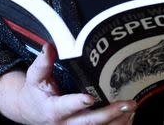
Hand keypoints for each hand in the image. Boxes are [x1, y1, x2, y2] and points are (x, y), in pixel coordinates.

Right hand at [0, 44, 135, 123]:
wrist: (31, 112)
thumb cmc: (36, 93)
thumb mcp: (35, 77)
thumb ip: (43, 62)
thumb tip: (50, 47)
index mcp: (54, 109)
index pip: (66, 106)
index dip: (78, 103)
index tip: (90, 97)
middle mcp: (67, 123)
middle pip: (90, 122)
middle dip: (110, 114)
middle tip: (127, 104)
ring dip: (117, 121)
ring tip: (131, 109)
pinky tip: (128, 118)